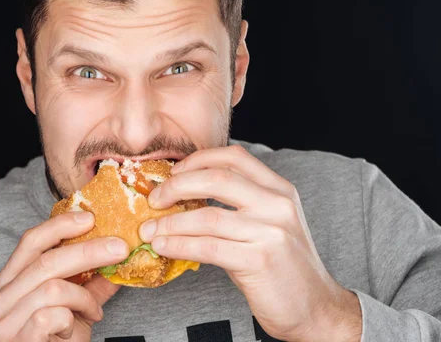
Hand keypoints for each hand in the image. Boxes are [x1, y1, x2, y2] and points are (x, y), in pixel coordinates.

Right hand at [0, 211, 128, 340]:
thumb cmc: (57, 341)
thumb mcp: (76, 305)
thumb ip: (92, 280)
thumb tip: (118, 252)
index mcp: (10, 281)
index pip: (31, 241)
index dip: (61, 225)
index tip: (90, 217)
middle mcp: (0, 297)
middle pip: (46, 260)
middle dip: (89, 251)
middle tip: (120, 248)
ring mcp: (5, 320)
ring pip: (53, 288)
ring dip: (82, 297)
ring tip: (93, 309)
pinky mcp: (17, 339)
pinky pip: (51, 316)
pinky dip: (72, 319)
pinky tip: (76, 327)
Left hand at [139, 145, 361, 341]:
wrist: (315, 307)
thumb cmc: (282, 265)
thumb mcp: (268, 223)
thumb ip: (237, 203)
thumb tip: (183, 195)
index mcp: (280, 189)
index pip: (234, 157)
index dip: (197, 160)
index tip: (172, 173)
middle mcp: (278, 204)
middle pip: (216, 178)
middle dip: (176, 186)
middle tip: (154, 199)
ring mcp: (271, 231)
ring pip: (206, 216)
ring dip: (169, 223)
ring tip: (149, 230)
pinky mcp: (260, 259)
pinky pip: (207, 247)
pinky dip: (178, 245)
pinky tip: (162, 247)